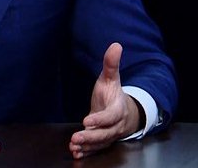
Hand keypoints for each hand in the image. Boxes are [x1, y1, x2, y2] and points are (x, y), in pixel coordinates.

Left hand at [69, 42, 142, 158]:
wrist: (124, 112)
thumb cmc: (113, 94)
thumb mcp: (111, 78)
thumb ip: (111, 64)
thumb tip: (116, 45)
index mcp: (117, 109)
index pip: (110, 117)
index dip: (100, 120)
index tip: (86, 121)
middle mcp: (115, 125)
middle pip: (104, 134)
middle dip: (90, 137)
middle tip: (76, 137)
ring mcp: (109, 135)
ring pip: (99, 143)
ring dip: (87, 146)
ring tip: (74, 146)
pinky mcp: (102, 142)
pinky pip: (96, 149)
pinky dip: (86, 152)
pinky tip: (76, 153)